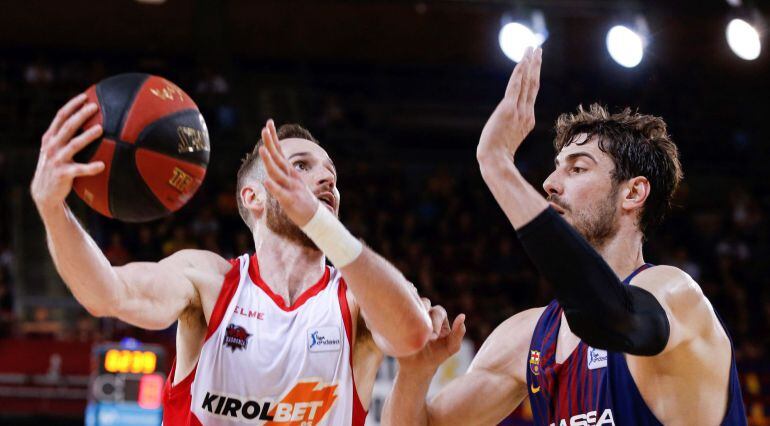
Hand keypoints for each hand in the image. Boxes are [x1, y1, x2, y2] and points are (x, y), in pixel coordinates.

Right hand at [31, 93, 104, 214]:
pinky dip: (91, 167)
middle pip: (67, 126)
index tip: (85, 97)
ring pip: (73, 145)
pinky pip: (79, 169)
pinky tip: (102, 165)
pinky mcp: (63, 174)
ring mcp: (57, 159)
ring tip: (100, 129)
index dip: (72, 105)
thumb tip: (91, 123)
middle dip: (81, 115)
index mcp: (50, 137)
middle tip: (95, 106)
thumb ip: (66, 137)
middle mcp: (52, 146)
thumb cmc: (56, 167)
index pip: (60, 116)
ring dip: (87, 136)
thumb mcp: (56, 150)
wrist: (44, 192)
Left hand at [259, 119, 319, 225]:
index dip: (273, 138)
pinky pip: (281, 193)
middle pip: (278, 158)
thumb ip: (279, 176)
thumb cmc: (300, 201)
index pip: (279, 152)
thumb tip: (268, 171)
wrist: (315, 217)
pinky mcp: (290, 201)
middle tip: (264, 129)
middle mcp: (290, 177)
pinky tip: (266, 182)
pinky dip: (274, 187)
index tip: (268, 124)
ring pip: (278, 173)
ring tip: (261, 150)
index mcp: (289, 172)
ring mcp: (291, 188)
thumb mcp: (290, 185)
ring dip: (269, 161)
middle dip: (271, 143)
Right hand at [399, 298, 465, 373]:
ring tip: (412, 329)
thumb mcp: (451, 347)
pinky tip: (399, 323)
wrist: (417, 368)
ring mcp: (410, 315)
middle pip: (424, 304)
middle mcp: (424, 312)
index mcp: (438, 316)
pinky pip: (397, 310)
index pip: (438, 311)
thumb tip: (462, 316)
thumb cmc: (437, 356)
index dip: (437, 321)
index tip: (434, 337)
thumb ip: (459, 333)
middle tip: (424, 335)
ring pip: (410, 304)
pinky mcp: (398, 320)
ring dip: (412, 313)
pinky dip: (398, 313)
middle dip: (425, 318)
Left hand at [477, 47, 541, 161]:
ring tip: (533, 48)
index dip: (533, 77)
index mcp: (527, 120)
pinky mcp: (508, 109)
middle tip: (538, 49)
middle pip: (533, 84)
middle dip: (535, 65)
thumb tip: (509, 129)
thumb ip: (512, 131)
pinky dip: (520, 72)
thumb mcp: (508, 141)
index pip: (531, 94)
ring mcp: (519, 111)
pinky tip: (522, 60)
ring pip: (527, 82)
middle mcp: (526, 113)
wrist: (495, 160)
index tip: (534, 64)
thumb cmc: (498, 155)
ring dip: (530, 63)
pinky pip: (516, 86)